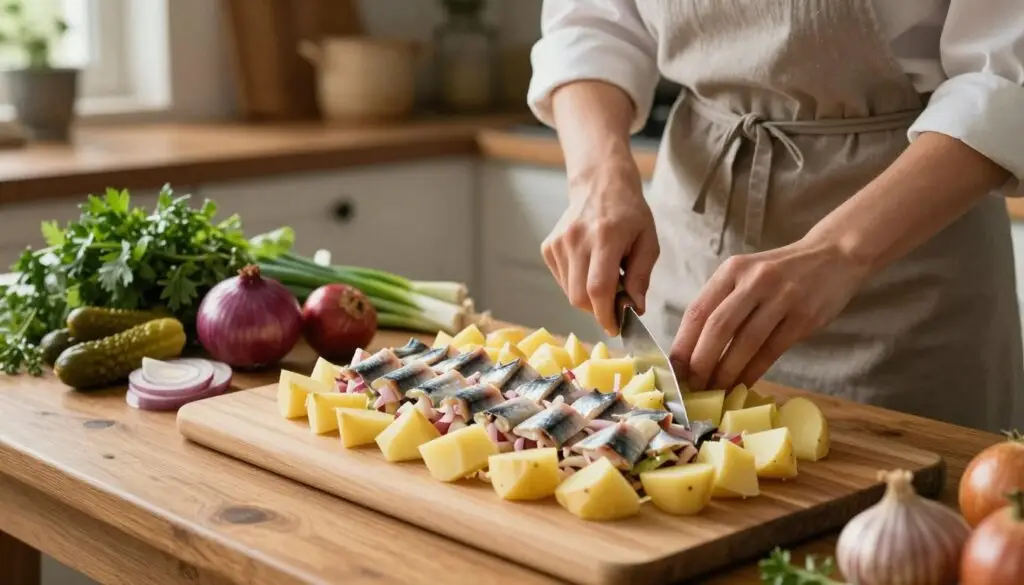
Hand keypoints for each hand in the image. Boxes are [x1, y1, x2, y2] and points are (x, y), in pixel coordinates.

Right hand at [541, 163, 659, 334]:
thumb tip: (635, 309)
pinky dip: (577, 285)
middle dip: (598, 311)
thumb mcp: (648, 242)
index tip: (616, 327)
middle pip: (580, 296)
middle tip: (614, 306)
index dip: (606, 314)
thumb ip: (642, 277)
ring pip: (569, 292)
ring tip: (604, 278)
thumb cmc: (630, 214)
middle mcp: (576, 239)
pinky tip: (589, 268)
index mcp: (605, 236)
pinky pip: (562, 281)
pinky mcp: (548, 247)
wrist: (600, 185)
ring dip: (588, 297)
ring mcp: (558, 243)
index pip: (599, 288)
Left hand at [670, 237, 870, 390]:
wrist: (834, 255)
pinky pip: (771, 351)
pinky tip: (742, 385)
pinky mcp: (804, 317)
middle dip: (701, 363)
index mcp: (732, 270)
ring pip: (745, 343)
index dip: (683, 344)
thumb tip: (692, 349)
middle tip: (692, 387)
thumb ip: (722, 303)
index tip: (674, 370)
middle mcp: (754, 281)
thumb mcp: (746, 274)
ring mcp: (781, 298)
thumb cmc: (780, 272)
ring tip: (715, 392)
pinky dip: (753, 371)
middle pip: (718, 328)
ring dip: (726, 373)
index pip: (698, 310)